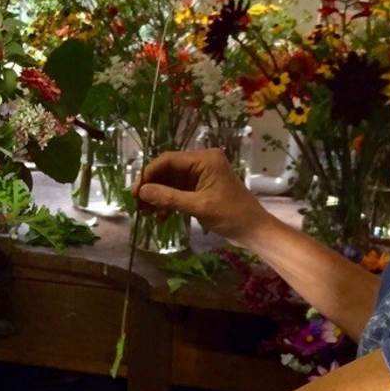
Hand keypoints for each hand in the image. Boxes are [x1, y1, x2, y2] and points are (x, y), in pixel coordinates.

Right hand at [133, 148, 268, 243]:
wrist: (254, 231)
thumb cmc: (231, 215)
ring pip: (171, 182)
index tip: (135, 191)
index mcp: (205, 159)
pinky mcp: (201, 188)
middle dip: (152, 187)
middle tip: (136, 204)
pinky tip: (161, 217)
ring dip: (158, 197)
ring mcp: (201, 175)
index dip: (149, 174)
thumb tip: (141, 192)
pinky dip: (169, 202)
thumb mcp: (198, 206)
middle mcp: (202, 162)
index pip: (168, 160)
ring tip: (145, 213)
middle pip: (168, 170)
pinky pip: (179, 191)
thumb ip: (168, 197)